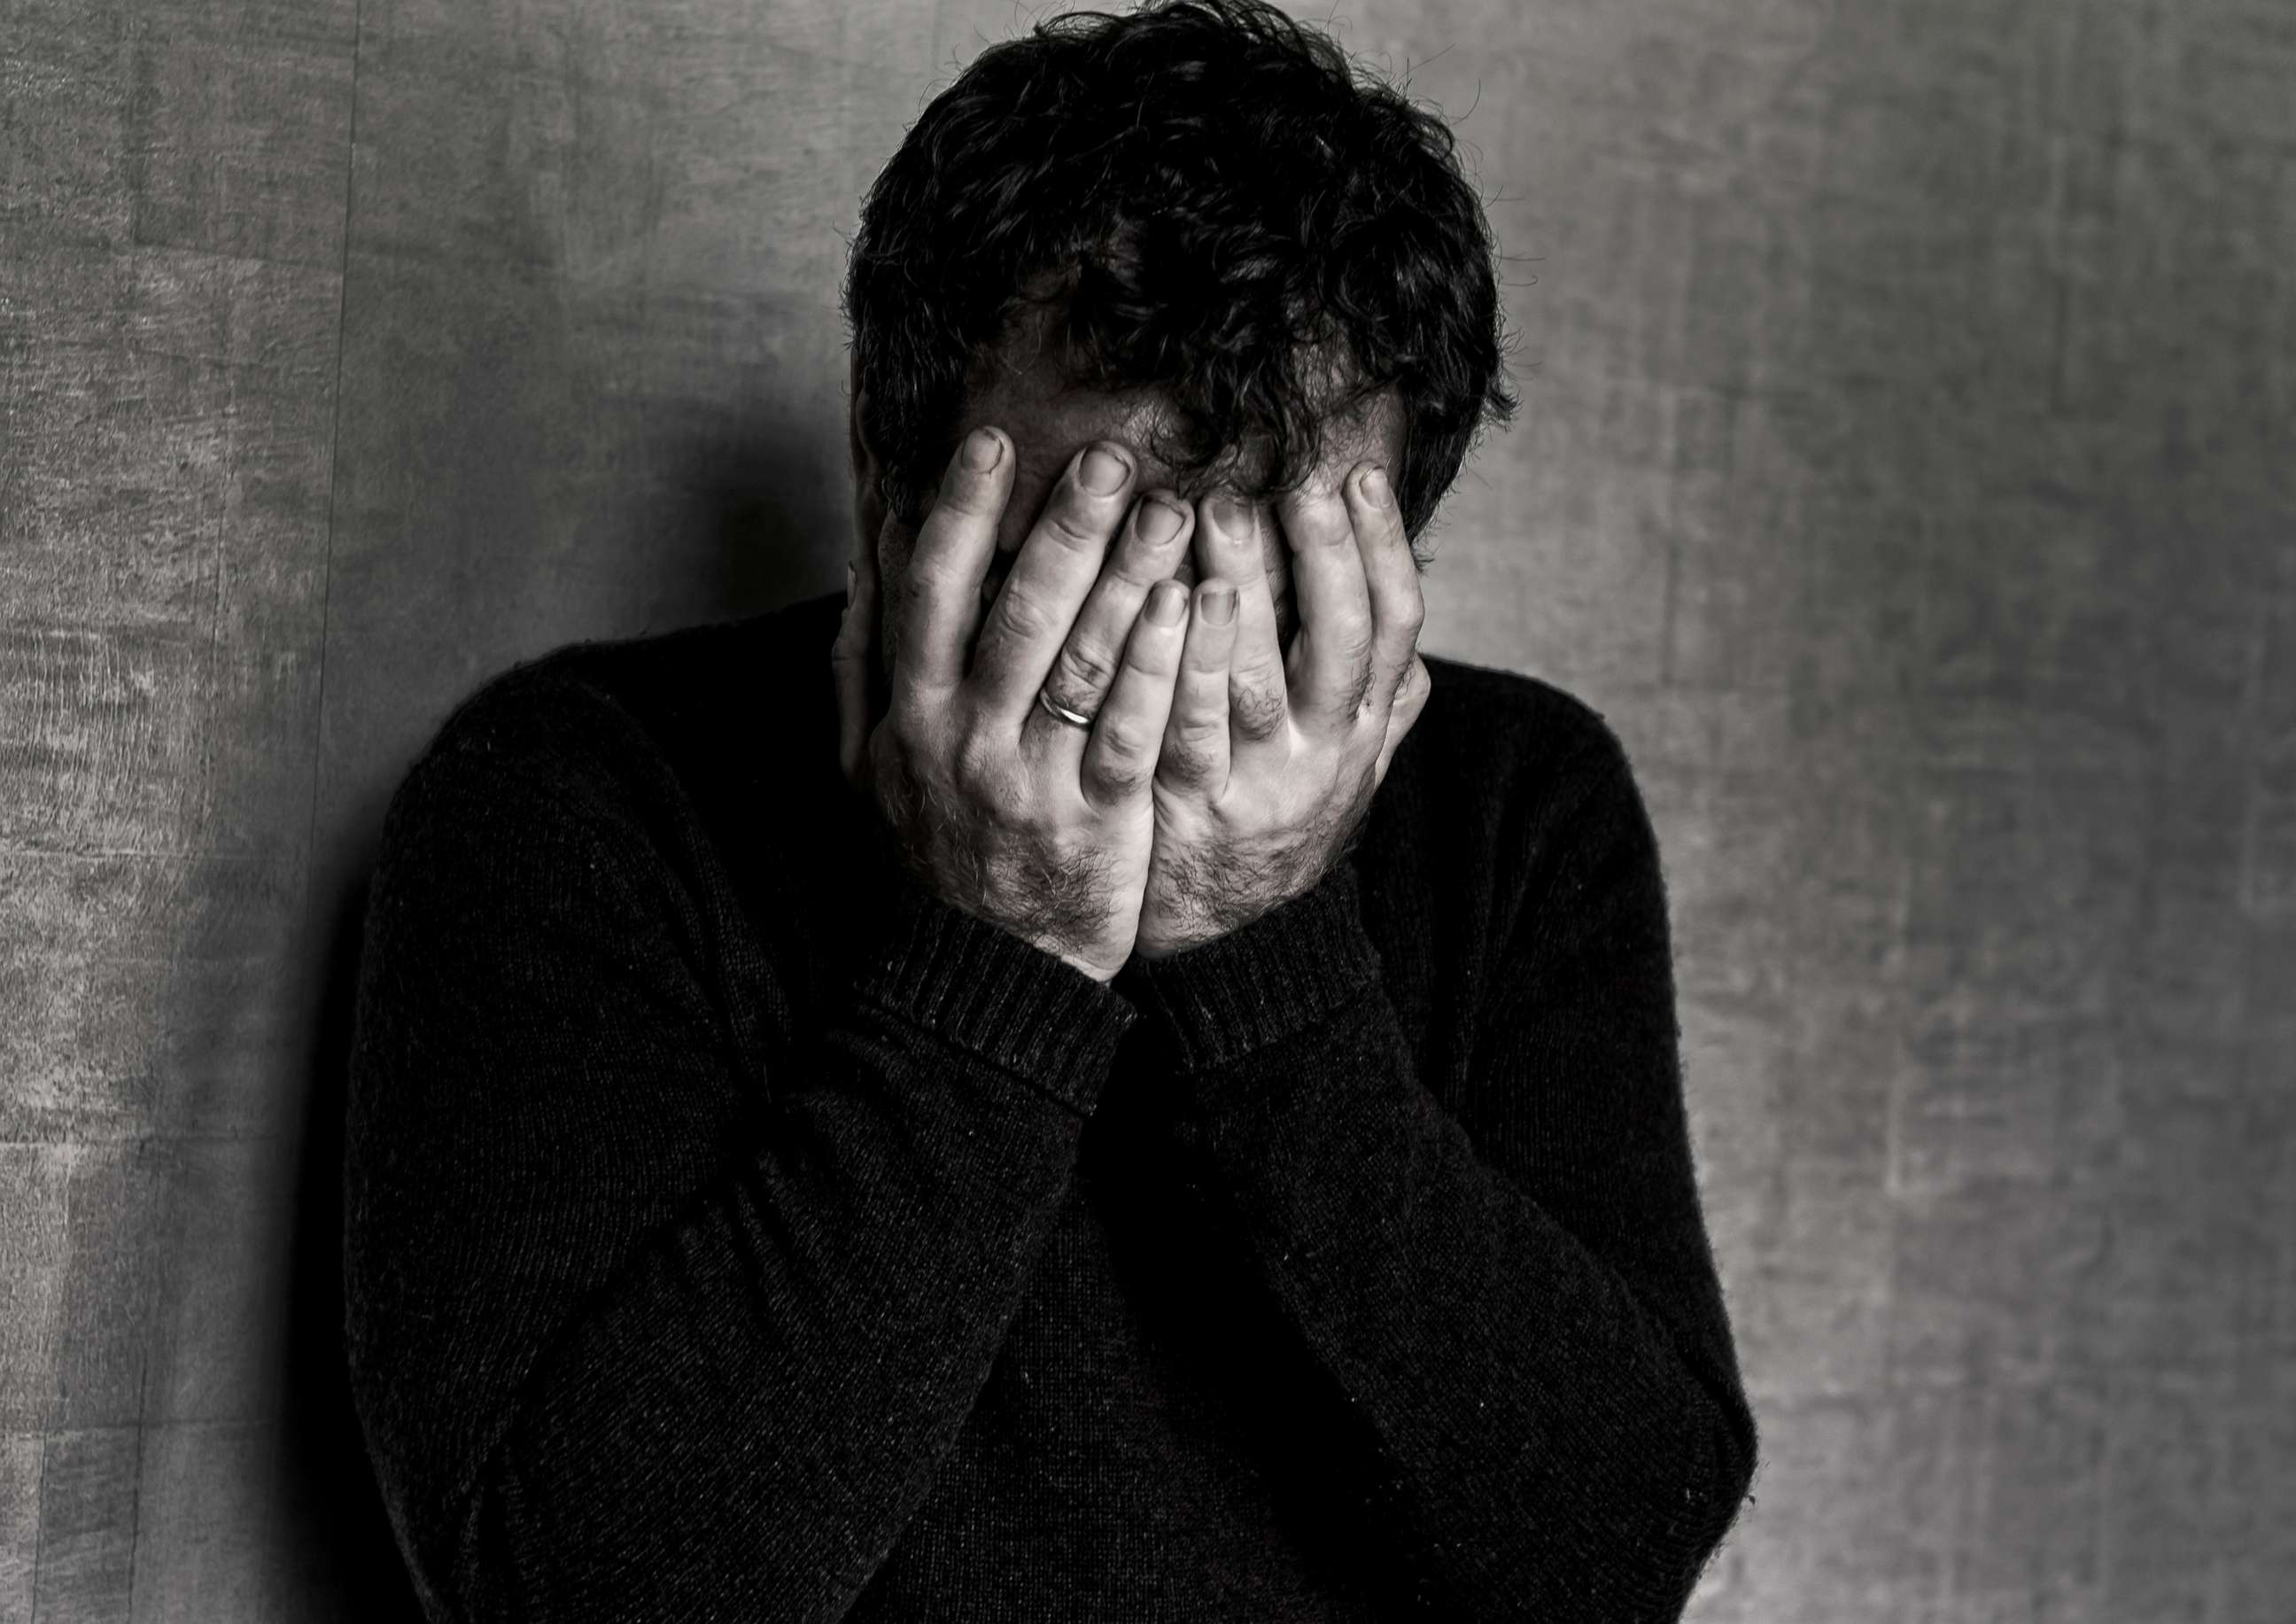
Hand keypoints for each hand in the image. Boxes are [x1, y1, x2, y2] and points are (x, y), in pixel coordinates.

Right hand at [835, 427, 1199, 982]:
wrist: (984, 969)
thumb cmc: (935, 851)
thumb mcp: (869, 766)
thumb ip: (863, 660)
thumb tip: (866, 555)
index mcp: (911, 714)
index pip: (932, 593)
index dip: (961, 514)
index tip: (994, 441)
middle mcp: (966, 738)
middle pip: (1016, 614)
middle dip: (1061, 528)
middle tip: (1108, 454)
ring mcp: (1034, 778)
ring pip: (1082, 663)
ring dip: (1126, 578)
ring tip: (1172, 508)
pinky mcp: (1099, 815)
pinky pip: (1134, 728)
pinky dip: (1162, 664)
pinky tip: (1191, 604)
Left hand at [1133, 461, 1430, 958]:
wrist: (1235, 951)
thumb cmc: (1282, 835)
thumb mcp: (1350, 777)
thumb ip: (1381, 713)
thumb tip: (1412, 647)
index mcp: (1364, 729)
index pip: (1397, 626)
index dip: (1383, 547)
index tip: (1358, 474)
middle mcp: (1326, 754)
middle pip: (1345, 641)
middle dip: (1325, 554)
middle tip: (1296, 481)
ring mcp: (1261, 784)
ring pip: (1261, 677)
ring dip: (1245, 590)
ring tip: (1217, 514)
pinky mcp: (1192, 810)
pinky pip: (1187, 727)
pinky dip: (1179, 663)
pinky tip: (1163, 603)